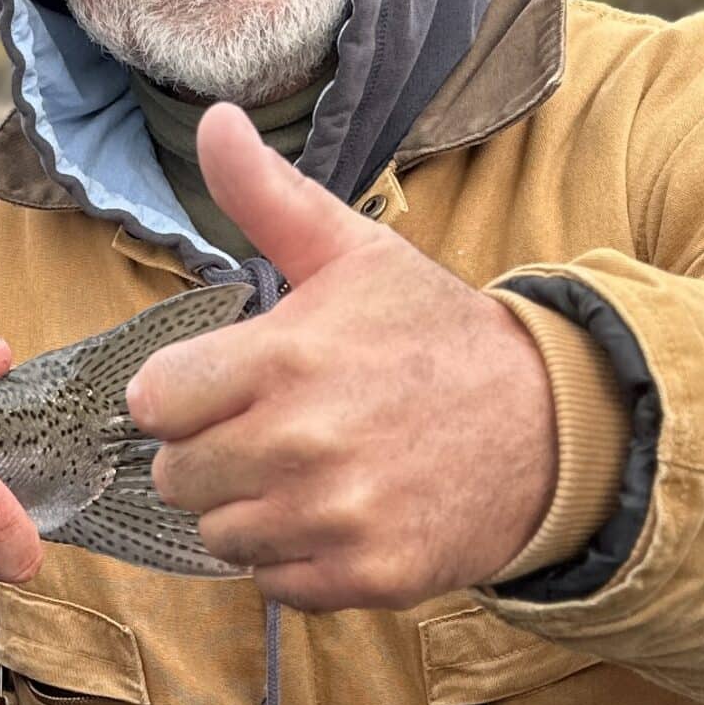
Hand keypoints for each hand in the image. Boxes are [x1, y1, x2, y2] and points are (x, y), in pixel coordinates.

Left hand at [126, 103, 557, 610]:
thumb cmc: (432, 334)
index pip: (153, 403)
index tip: (222, 387)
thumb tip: (214, 120)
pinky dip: (298, 559)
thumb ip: (265, 196)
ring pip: (219, 537)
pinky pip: (276, 584)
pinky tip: (340, 516)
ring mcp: (336, 515)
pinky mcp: (367, 575)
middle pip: (176, 477)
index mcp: (284, 358)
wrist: (550, 423)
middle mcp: (302, 442)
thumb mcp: (352, 252)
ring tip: (308, 472)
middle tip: (272, 429)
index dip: (181, 395)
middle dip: (211, 454)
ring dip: (250, 510)